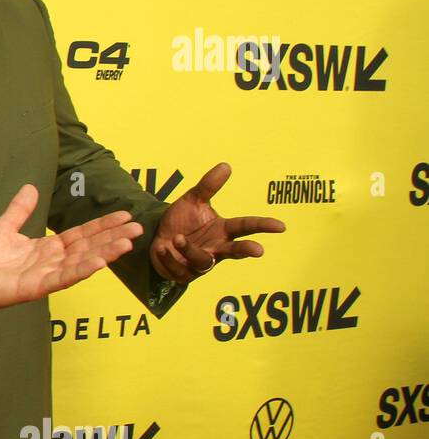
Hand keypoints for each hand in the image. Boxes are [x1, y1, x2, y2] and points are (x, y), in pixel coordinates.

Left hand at [0, 184, 141, 313]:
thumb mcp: (5, 226)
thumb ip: (21, 209)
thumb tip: (31, 186)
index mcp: (47, 248)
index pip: (82, 235)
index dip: (102, 226)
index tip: (124, 215)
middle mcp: (52, 262)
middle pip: (89, 248)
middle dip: (113, 238)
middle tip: (137, 229)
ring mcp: (46, 276)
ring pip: (81, 263)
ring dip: (104, 254)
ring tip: (126, 244)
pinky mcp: (36, 288)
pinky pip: (62, 278)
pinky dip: (81, 270)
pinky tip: (99, 263)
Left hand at [150, 163, 285, 281]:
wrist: (157, 238)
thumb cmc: (181, 221)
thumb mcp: (192, 200)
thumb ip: (208, 186)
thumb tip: (226, 165)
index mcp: (223, 230)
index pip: (246, 226)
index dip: (263, 226)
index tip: (281, 226)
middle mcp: (216, 248)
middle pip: (236, 251)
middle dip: (247, 250)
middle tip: (259, 250)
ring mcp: (202, 263)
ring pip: (203, 260)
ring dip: (190, 249)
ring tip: (178, 238)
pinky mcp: (185, 273)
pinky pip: (179, 267)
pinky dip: (169, 257)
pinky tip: (162, 248)